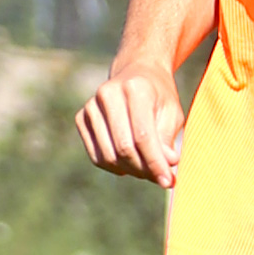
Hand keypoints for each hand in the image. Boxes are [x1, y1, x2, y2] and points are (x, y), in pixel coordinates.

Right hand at [75, 63, 184, 185]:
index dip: (155, 163)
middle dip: (144, 170)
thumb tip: (165, 166)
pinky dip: (115, 167)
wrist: (136, 72)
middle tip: (160, 177)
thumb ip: (168, 139)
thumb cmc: (158, 96)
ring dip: (131, 171)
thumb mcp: (172, 113)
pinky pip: (97, 156)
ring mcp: (91, 106)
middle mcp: (108, 94)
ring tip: (147, 168)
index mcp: (135, 88)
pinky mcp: (81, 118)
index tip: (167, 182)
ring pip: (109, 156)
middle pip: (124, 148)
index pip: (143, 136)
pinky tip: (129, 163)